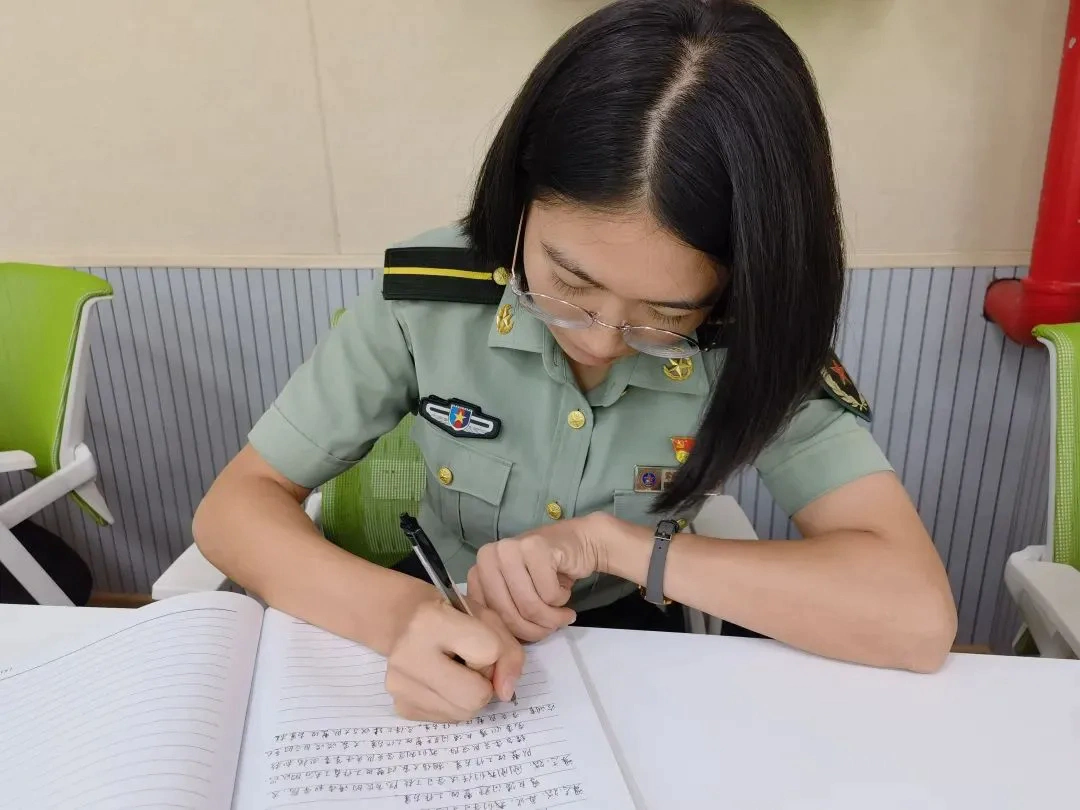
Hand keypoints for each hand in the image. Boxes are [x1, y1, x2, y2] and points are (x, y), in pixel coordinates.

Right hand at [385, 598, 523, 721]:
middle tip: (470, 664)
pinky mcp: (398, 706)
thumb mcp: (484, 618)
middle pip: (475, 696)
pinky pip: (445, 719)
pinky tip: (438, 681)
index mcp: (431, 621)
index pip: (488, 652)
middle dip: (483, 683)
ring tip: (453, 670)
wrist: (400, 619)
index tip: (479, 639)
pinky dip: (451, 703)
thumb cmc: (448, 614)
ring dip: (468, 696)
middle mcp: (408, 654)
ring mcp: (399, 684)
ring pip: (462, 713)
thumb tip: (505, 693)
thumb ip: (507, 651)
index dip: (494, 649)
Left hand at [468, 515, 602, 641]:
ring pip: (529, 605)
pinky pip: (548, 593)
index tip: (534, 633)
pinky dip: (561, 598)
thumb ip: (503, 614)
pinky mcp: (536, 547)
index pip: (490, 618)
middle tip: (555, 626)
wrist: (577, 543)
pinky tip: (563, 587)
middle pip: (509, 614)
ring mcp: (510, 549)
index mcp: (478, 570)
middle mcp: (488, 556)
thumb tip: (503, 647)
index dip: (515, 634)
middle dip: (537, 629)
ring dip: (553, 617)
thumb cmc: (546, 574)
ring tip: (563, 612)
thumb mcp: (517, 596)